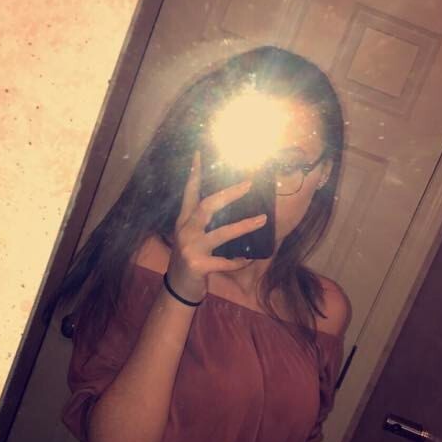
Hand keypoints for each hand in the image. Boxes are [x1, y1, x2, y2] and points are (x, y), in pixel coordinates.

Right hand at [166, 150, 267, 302]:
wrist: (178, 287)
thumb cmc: (190, 258)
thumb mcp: (191, 237)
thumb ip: (204, 222)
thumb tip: (231, 204)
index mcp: (184, 221)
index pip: (189, 193)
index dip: (194, 173)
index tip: (199, 154)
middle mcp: (185, 231)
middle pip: (207, 207)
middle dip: (229, 195)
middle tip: (248, 184)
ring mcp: (190, 248)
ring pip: (220, 233)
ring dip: (243, 226)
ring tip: (263, 219)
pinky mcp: (198, 265)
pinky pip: (225, 262)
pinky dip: (239, 262)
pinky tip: (248, 260)